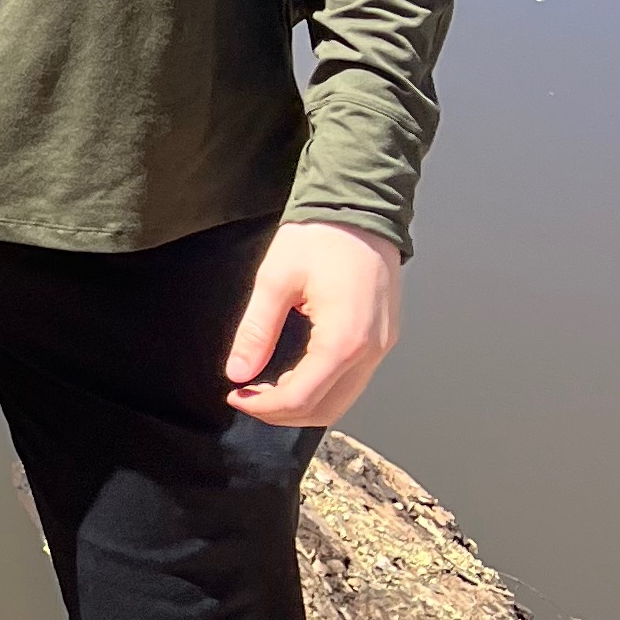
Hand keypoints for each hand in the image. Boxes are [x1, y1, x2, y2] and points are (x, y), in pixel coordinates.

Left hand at [226, 222, 402, 430]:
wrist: (362, 206)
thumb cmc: (320, 236)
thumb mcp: (275, 279)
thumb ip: (257, 330)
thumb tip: (238, 371)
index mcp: (343, 340)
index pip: (302, 398)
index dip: (264, 407)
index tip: (236, 395)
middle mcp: (370, 351)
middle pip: (326, 409)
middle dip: (283, 413)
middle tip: (248, 397)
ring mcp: (382, 346)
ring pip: (344, 399)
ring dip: (305, 404)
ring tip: (268, 389)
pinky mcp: (383, 337)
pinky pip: (354, 379)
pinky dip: (324, 388)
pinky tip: (296, 374)